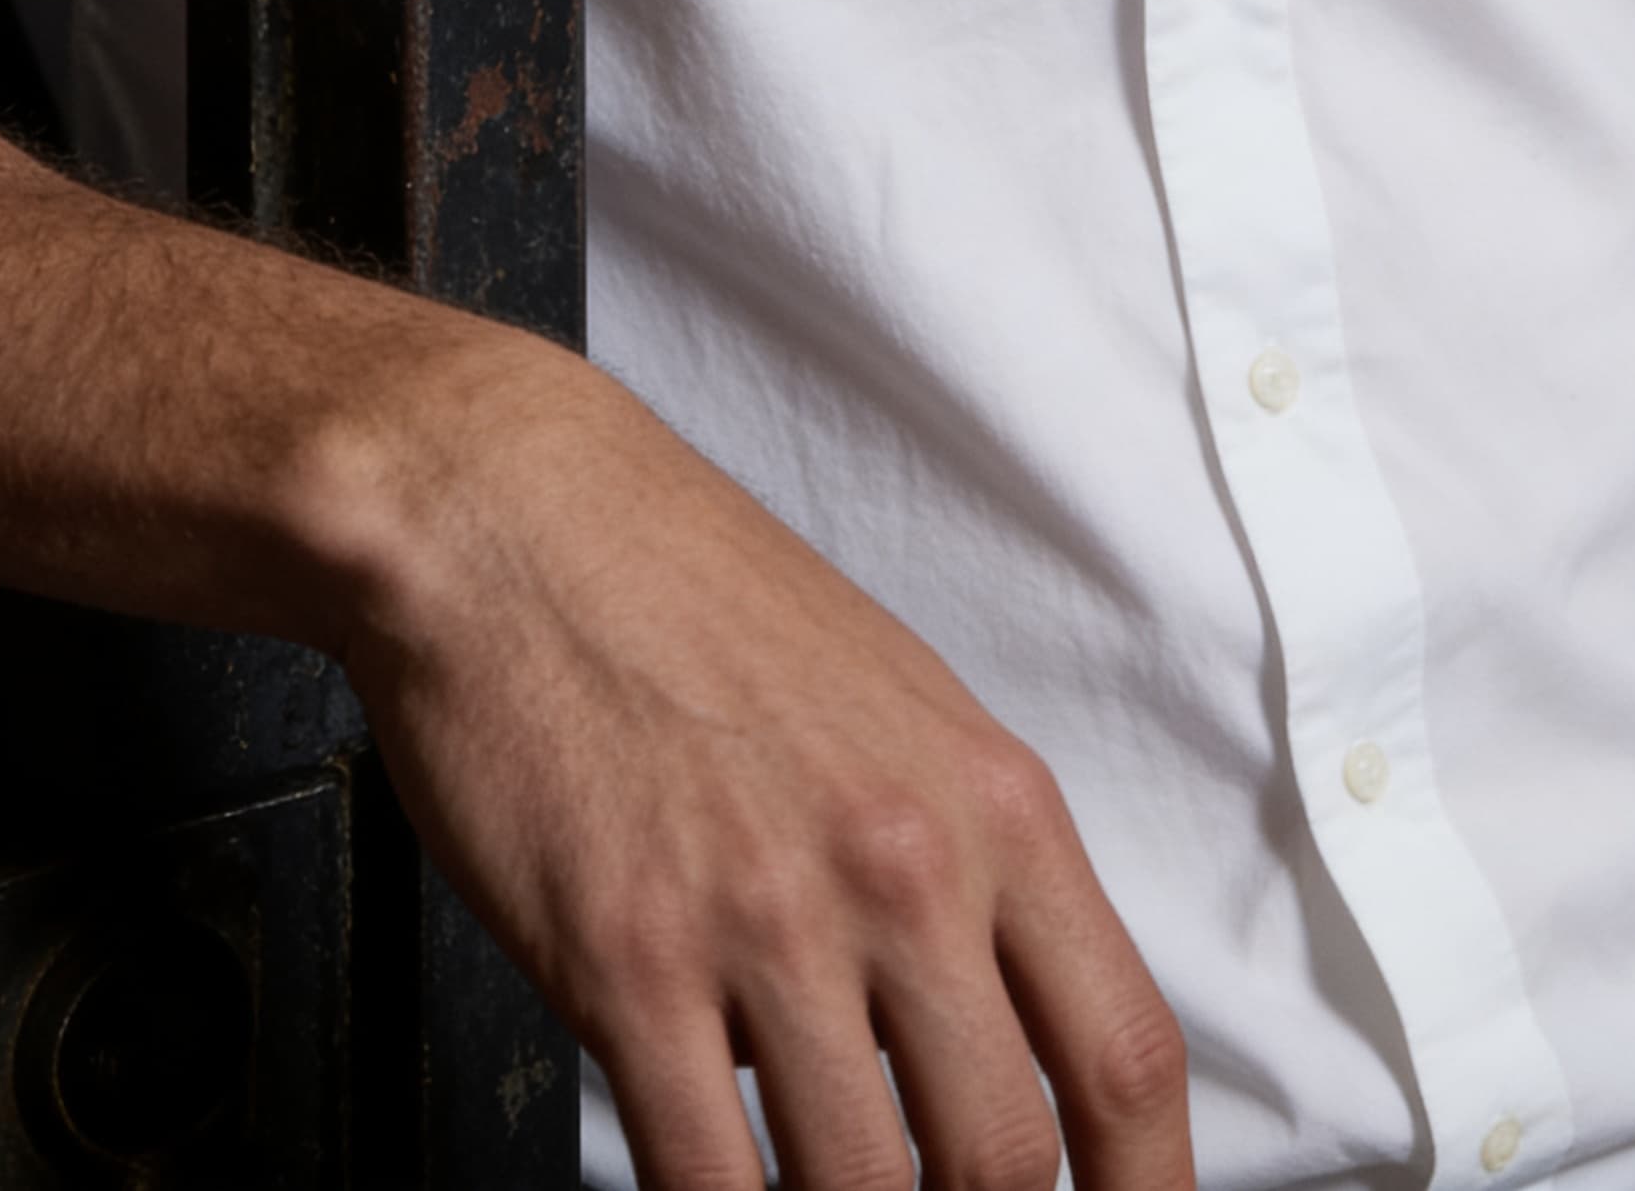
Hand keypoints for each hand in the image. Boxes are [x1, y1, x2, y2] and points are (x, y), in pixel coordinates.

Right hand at [330, 331, 1192, 1190]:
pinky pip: (707, 1180)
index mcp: (990, 802)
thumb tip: (1000, 1054)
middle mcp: (900, 864)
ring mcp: (764, 919)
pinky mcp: (626, 961)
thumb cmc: (691, 600)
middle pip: (1003, 1160)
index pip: (1126, 1059)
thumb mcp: (895, 708)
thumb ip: (969, 877)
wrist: (508, 512)